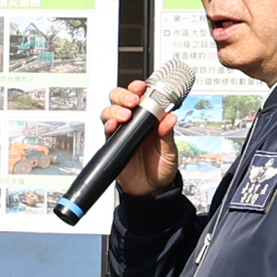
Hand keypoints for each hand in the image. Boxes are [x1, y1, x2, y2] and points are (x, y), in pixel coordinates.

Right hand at [101, 79, 183, 197]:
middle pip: (120, 99)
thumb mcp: (170, 151)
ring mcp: (122, 133)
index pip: (141, 97)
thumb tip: (170, 118)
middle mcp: (133, 123)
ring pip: (110, 112)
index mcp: (149, 120)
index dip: (139, 88)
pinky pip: (106, 131)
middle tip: (132, 101)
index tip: (142, 87)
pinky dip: (108, 125)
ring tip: (125, 115)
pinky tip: (114, 126)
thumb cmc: (161, 168)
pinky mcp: (113, 144)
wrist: (151, 190)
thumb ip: (167, 134)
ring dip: (115, 109)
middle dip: (123, 95)